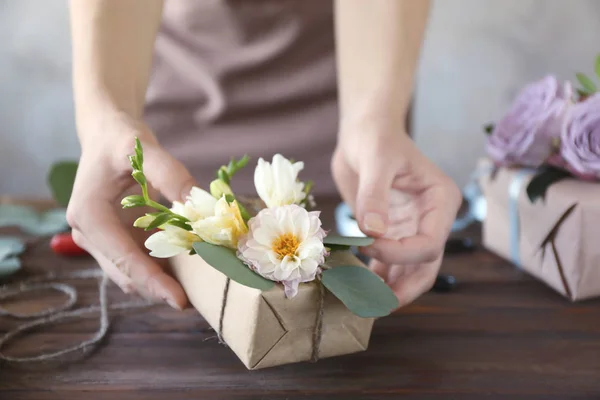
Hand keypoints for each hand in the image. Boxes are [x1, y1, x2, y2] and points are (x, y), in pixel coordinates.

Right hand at [67, 112, 196, 308]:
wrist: (107, 135)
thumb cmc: (121, 139)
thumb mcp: (143, 149)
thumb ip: (171, 175)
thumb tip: (199, 206)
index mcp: (88, 215)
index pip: (122, 257)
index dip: (152, 281)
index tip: (179, 300)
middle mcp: (90, 234)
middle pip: (126, 274)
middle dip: (159, 289)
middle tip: (198, 301)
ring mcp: (103, 240)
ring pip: (133, 273)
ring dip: (162, 283)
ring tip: (197, 291)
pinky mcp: (118, 239)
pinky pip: (141, 261)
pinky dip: (162, 269)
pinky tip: (188, 271)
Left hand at [332, 124, 460, 306]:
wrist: (364, 132)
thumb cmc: (375, 137)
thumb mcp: (376, 159)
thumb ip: (375, 195)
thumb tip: (373, 232)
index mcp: (440, 201)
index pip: (430, 242)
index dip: (400, 254)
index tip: (368, 245)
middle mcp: (430, 219)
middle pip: (425, 266)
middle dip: (403, 287)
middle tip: (375, 305)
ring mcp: (411, 228)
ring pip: (408, 271)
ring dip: (388, 288)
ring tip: (362, 301)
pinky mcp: (391, 232)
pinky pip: (387, 262)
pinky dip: (374, 276)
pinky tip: (356, 285)